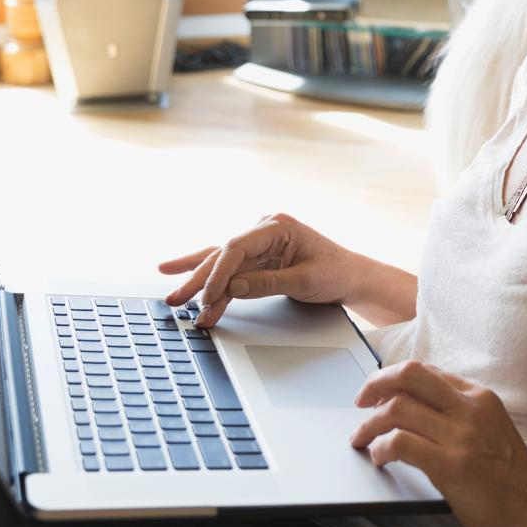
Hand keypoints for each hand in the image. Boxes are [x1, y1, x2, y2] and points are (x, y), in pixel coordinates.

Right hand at [158, 212, 358, 327]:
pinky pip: (229, 270)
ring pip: (221, 263)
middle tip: (177, 301)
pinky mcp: (257, 258)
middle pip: (223, 255)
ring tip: (174, 300)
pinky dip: (211, 282)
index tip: (206, 297)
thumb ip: (267, 283)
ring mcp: (259, 243)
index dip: (218, 274)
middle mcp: (263, 229)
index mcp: (277, 225)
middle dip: (199, 280)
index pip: (237, 247)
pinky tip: (180, 276)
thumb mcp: (304, 281)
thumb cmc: (336, 273)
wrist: (351, 277)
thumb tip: (232, 288)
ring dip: (200, 284)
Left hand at [350, 360, 526, 526]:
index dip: (393, 379)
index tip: (377, 394)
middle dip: (374, 384)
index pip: (426, 372)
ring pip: (397, 408)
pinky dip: (381, 448)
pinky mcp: (451, 465)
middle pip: (409, 375)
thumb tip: (415, 409)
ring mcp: (461, 435)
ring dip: (369, 424)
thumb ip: (461, 415)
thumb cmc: (513, 481)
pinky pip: (400, 443)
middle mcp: (470, 408)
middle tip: (359, 403)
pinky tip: (379, 459)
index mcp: (481, 397)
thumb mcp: (492, 431)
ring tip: (361, 439)